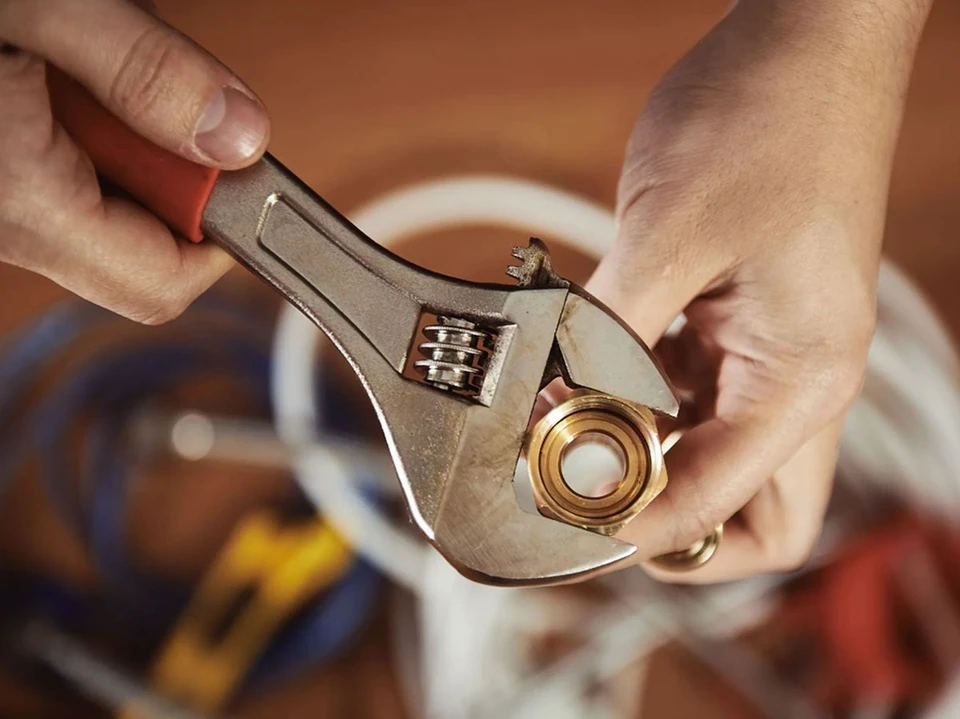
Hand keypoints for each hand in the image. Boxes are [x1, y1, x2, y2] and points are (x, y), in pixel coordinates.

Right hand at [0, 0, 269, 322]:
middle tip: (140, 90)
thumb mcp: (40, 6)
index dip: (219, 237)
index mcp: (20, 202)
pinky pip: (61, 184)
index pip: (164, 282)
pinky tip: (49, 72)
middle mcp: (3, 226)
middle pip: (139, 251)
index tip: (236, 173)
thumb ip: (146, 72)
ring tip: (75, 63)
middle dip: (167, 175)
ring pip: (101, 213)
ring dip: (122, 144)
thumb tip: (240, 137)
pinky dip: (82, 134)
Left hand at [589, 0, 932, 581]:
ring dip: (640, 453)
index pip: (722, 509)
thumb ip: (606, 338)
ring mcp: (773, 351)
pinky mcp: (742, 320)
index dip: (636, 531)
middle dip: (665, 522)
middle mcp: (797, 380)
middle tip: (582, 497)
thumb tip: (551, 411)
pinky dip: (636, 397)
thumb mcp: (665, 236)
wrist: (807, 40)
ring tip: (561, 425)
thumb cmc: (764, 120)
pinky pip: (689, 390)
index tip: (557, 515)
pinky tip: (583, 370)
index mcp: (800, 378)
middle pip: (745, 512)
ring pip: (710, 453)